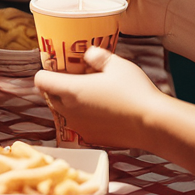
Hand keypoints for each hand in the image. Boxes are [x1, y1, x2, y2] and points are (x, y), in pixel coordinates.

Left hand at [34, 47, 167, 149]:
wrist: (154, 125)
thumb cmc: (134, 91)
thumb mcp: (116, 63)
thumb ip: (97, 56)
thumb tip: (88, 54)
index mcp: (70, 90)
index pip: (40, 80)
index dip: (47, 71)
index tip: (59, 67)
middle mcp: (70, 111)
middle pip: (50, 96)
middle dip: (58, 87)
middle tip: (77, 78)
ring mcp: (80, 128)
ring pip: (64, 112)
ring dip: (71, 103)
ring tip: (92, 94)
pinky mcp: (92, 139)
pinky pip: (79, 125)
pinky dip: (84, 117)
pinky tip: (103, 111)